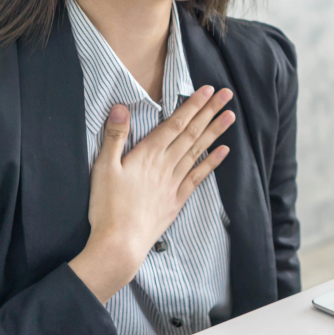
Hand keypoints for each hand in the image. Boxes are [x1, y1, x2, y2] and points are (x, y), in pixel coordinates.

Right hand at [69, 85, 233, 302]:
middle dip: (210, 111)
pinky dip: (212, 163)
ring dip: (215, 132)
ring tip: (231, 116)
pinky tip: (224, 151)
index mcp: (148, 154)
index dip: (192, 105)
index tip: (207, 90)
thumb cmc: (107, 207)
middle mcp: (166, 165)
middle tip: (227, 94)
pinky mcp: (177, 200)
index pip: (175, 123)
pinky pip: (198, 177)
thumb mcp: (102, 168)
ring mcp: (174, 183)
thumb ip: (114, 136)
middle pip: (191, 133)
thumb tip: (120, 107)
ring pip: (198, 151)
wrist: (120, 244)